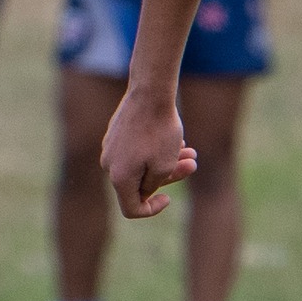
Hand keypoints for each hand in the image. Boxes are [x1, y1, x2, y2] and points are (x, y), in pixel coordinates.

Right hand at [102, 89, 197, 218]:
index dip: (151, 209)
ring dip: (167, 161)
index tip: (169, 198)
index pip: (131, 208)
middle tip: (192, 164)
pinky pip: (136, 150)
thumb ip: (154, 185)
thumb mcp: (164, 166)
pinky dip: (155, 149)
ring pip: (141, 164)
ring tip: (191, 152)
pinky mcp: (116, 133)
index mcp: (118, 178)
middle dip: (169, 177)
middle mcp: (109, 164)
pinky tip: (176, 139)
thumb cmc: (159, 130)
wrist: (150, 91)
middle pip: (140, 183)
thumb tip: (144, 190)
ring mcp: (111, 147)